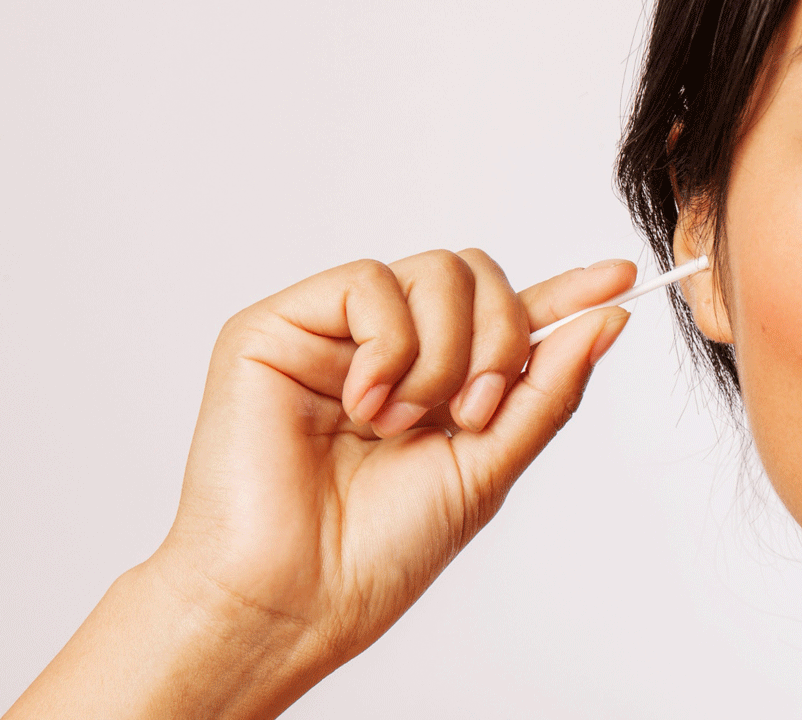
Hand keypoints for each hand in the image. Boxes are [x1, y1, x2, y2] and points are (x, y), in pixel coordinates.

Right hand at [153, 249, 634, 688]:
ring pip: (430, 272)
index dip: (560, 296)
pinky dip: (388, 345)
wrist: (293, 593)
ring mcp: (330, 335)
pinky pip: (367, 283)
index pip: (499, 320)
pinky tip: (364, 402)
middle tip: (473, 414)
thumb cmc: (376, 551)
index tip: (618, 279)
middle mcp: (381, 352)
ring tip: (398, 424)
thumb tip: (607, 318)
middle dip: (498, 342)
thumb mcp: (486, 468)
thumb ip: (543, 390)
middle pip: (472, 278)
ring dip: (442, 354)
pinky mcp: (277, 326)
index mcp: (430, 386)